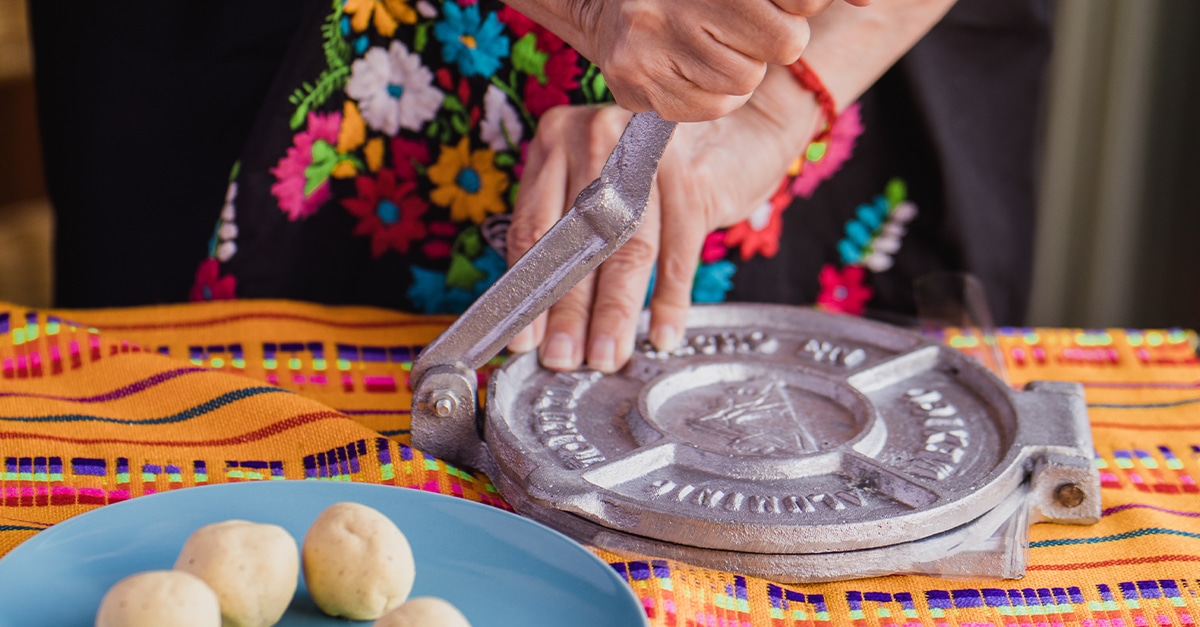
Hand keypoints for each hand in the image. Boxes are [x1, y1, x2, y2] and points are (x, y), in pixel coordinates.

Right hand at [503, 0, 858, 121]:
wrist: (604, 4)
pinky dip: (712, 95)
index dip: (799, 7)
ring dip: (741, 70)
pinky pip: (712, 107)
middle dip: (772, 40)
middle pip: (782, 43)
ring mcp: (650, 38)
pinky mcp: (635, 79)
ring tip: (709, 47)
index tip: (779, 5)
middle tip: (741, 28)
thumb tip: (870, 1)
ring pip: (746, 80)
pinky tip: (689, 68)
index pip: (801, 5)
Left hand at [506, 74, 819, 372]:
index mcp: (557, 140)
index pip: (533, 227)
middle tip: (563, 358)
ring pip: (626, 249)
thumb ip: (568, 229)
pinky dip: (670, 300)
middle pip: (576, 242)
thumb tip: (545, 315)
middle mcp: (596, 137)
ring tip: (606, 355)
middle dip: (569, 310)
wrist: (737, 126)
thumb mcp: (597, 179)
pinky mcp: (693, 177)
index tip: (525, 339)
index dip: (527, 290)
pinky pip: (678, 253)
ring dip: (615, 311)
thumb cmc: (652, 166)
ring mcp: (647, 155)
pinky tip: (661, 334)